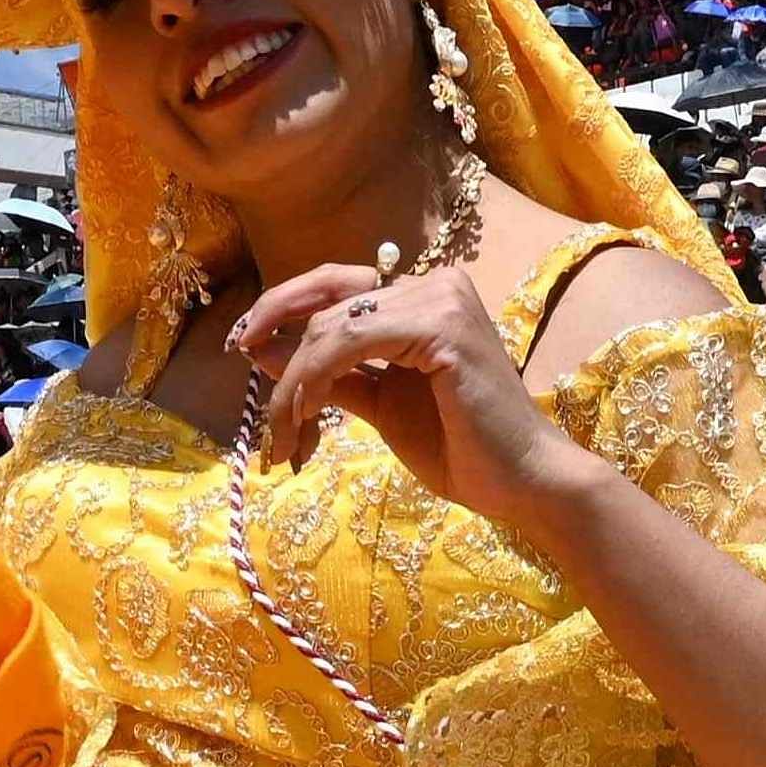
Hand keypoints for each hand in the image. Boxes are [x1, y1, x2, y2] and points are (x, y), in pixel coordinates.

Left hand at [226, 260, 592, 533]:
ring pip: (330, 326)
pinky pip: (350, 343)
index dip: (282, 306)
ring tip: (284, 435)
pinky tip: (307, 419)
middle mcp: (435, 282)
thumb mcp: (379, 405)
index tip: (244, 343)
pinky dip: (315, 380)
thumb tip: (263, 349)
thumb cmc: (461, 448)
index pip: (335, 285)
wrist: (522, 484)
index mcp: (424, 295)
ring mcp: (441, 298)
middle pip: (325, 296)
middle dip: (276, 341)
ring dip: (293, 382)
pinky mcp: (442, 325)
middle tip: (250, 386)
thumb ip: (330, 374)